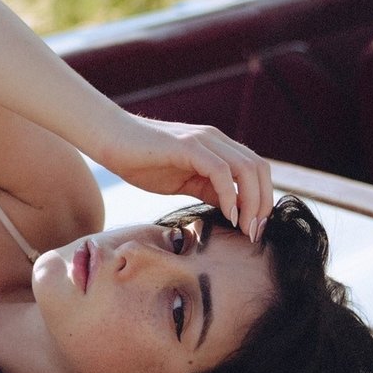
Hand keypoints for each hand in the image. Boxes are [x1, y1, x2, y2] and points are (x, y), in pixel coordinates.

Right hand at [98, 115, 274, 239]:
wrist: (109, 139)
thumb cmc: (141, 161)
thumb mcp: (183, 182)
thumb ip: (209, 191)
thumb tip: (234, 210)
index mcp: (217, 147)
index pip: (256, 170)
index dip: (263, 199)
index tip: (256, 230)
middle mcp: (215, 139)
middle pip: (259, 169)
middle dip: (263, 204)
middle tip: (255, 233)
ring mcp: (202, 140)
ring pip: (246, 168)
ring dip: (251, 202)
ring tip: (245, 228)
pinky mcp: (187, 146)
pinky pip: (220, 170)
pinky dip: (230, 194)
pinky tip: (228, 215)